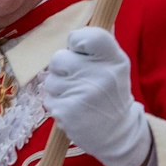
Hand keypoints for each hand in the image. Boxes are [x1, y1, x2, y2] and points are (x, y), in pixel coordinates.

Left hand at [42, 27, 153, 165]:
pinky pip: (48, 98)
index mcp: (114, 60)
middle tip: (78, 80)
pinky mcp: (66, 111)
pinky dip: (57, 104)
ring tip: (77, 97)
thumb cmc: (111, 94)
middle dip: (62, 68)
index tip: (79, 50)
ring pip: (49, 79)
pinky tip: (73, 109)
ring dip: (58, 88)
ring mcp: (82, 94)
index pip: (87, 35)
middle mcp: (99, 75)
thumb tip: (73, 32)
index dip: (76, 40)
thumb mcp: (115, 66)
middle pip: (59, 57)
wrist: (117, 133)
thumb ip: (97, 46)